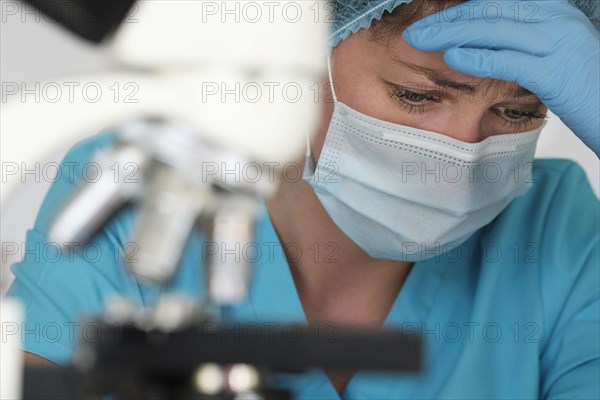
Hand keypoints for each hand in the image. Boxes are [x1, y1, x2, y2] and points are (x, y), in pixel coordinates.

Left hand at [403, 0, 599, 156]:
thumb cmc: (586, 85)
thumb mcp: (554, 54)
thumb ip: (521, 43)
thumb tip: (479, 44)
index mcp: (554, 11)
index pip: (498, 2)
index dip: (462, 10)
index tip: (434, 20)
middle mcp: (557, 20)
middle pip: (491, 10)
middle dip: (449, 20)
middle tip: (417, 32)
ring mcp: (559, 43)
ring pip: (495, 29)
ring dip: (451, 33)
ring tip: (421, 41)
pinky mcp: (558, 72)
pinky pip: (509, 60)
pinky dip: (478, 57)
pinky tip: (452, 57)